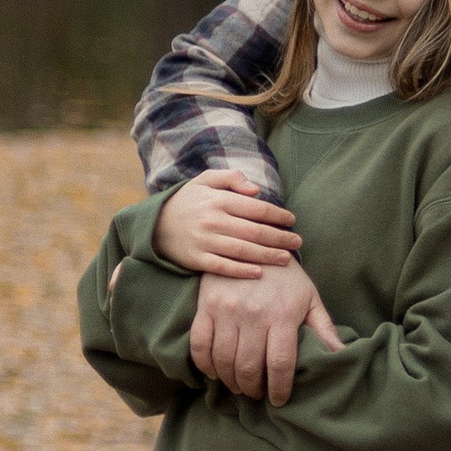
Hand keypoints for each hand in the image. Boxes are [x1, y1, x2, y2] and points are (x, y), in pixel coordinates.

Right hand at [155, 177, 304, 279]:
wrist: (153, 224)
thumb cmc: (187, 201)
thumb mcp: (205, 180)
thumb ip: (231, 178)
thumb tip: (256, 190)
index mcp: (218, 199)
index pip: (257, 208)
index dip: (278, 215)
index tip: (292, 221)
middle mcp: (213, 220)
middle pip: (255, 231)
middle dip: (280, 238)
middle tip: (297, 242)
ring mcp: (204, 241)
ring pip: (243, 250)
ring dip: (268, 255)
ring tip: (286, 259)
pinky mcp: (196, 259)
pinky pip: (223, 267)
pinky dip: (242, 271)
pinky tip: (259, 273)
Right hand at [189, 259, 343, 403]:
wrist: (254, 243)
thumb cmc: (287, 277)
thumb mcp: (310, 299)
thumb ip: (324, 329)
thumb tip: (343, 356)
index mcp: (282, 315)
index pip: (280, 364)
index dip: (279, 389)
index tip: (278, 400)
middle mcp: (253, 314)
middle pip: (249, 368)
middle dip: (253, 389)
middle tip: (256, 394)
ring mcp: (226, 310)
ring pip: (224, 361)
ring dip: (230, 381)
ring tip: (239, 385)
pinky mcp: (205, 307)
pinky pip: (199, 345)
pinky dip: (204, 365)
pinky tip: (215, 372)